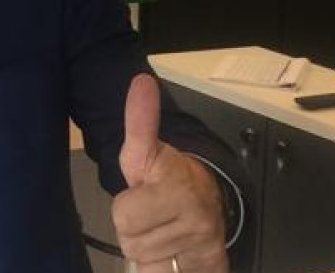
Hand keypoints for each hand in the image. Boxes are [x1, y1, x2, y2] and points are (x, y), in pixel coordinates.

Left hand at [113, 74, 227, 272]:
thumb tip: (140, 80)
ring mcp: (204, 245)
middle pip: (130, 239)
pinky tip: (170, 250)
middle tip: (150, 212)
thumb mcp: (146, 150)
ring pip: (143, 259)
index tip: (143, 190)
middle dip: (134, 227)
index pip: (124, 214)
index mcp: (178, 185)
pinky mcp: (209, 265)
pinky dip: (160, 267)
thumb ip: (139, 120)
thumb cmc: (168, 177)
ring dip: (147, 246)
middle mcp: (197, 216)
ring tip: (161, 227)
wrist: (210, 204)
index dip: (127, 206)